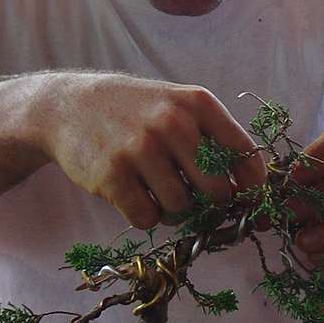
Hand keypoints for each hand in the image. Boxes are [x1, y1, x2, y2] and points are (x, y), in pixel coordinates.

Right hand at [33, 74, 267, 228]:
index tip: (252, 203)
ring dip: (173, 210)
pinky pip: (147, 218)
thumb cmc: (135, 111)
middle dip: (210, 203)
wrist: (68, 106)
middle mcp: (173, 122)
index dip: (254, 187)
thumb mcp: (177, 105)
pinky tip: (134, 194)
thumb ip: (213, 138)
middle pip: (217, 190)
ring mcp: (141, 149)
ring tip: (157, 189)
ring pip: (182, 208)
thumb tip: (248, 190)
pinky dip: (145, 216)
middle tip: (194, 197)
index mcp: (198, 103)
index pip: (244, 154)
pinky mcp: (112, 175)